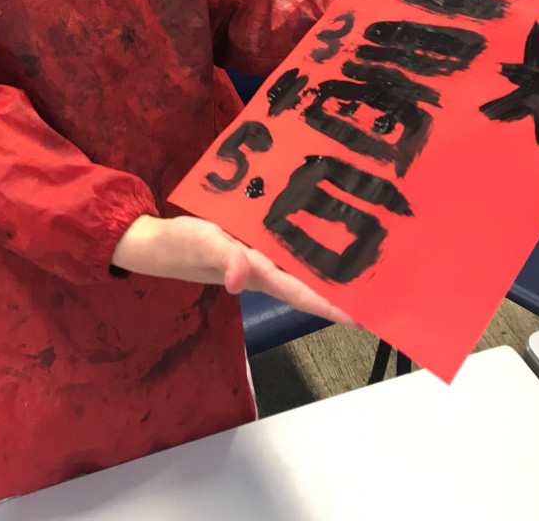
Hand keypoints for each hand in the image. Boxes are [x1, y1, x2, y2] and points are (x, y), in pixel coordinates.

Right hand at [111, 214, 357, 327]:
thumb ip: (222, 259)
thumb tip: (240, 280)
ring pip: (300, 260)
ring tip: (364, 254)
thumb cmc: (180, 246)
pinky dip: (303, 235)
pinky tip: (319, 224)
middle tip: (381, 277)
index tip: (366, 313)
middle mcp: (265, 266)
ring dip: (327, 260)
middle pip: (310, 279)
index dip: (334, 305)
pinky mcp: (252, 240)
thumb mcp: (201, 244)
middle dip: (342, 282)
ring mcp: (260, 255)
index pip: (303, 293)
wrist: (157, 243)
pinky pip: (284, 240)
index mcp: (258, 271)